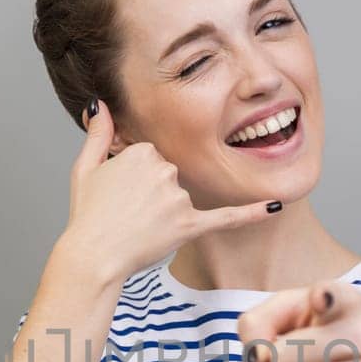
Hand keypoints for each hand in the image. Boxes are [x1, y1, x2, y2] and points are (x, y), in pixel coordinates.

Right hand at [61, 98, 283, 283]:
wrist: (92, 256)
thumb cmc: (87, 216)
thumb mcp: (85, 168)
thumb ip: (97, 133)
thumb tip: (100, 105)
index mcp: (143, 151)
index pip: (152, 157)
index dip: (136, 178)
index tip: (120, 193)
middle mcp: (164, 169)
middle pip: (169, 175)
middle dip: (152, 194)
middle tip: (127, 212)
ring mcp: (177, 198)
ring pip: (181, 198)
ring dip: (164, 213)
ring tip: (137, 227)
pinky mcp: (188, 225)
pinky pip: (225, 217)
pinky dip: (251, 213)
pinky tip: (275, 206)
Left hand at [237, 279, 360, 361]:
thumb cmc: (329, 321)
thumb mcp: (294, 306)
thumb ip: (258, 322)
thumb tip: (256, 359)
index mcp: (347, 300)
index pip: (334, 296)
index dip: (323, 297)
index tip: (320, 297)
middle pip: (284, 357)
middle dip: (279, 356)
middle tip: (300, 348)